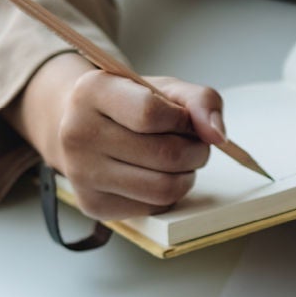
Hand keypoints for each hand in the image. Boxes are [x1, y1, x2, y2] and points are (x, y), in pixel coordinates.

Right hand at [6, 52, 226, 219]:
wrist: (83, 128)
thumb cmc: (129, 105)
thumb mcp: (164, 89)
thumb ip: (201, 101)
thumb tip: (218, 135)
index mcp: (91, 92)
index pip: (150, 114)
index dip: (182, 120)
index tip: (183, 119)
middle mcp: (77, 133)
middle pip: (165, 156)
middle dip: (195, 151)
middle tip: (192, 144)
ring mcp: (81, 174)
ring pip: (163, 189)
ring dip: (187, 176)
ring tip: (179, 161)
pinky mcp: (93, 205)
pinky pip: (153, 207)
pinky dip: (167, 194)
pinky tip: (156, 176)